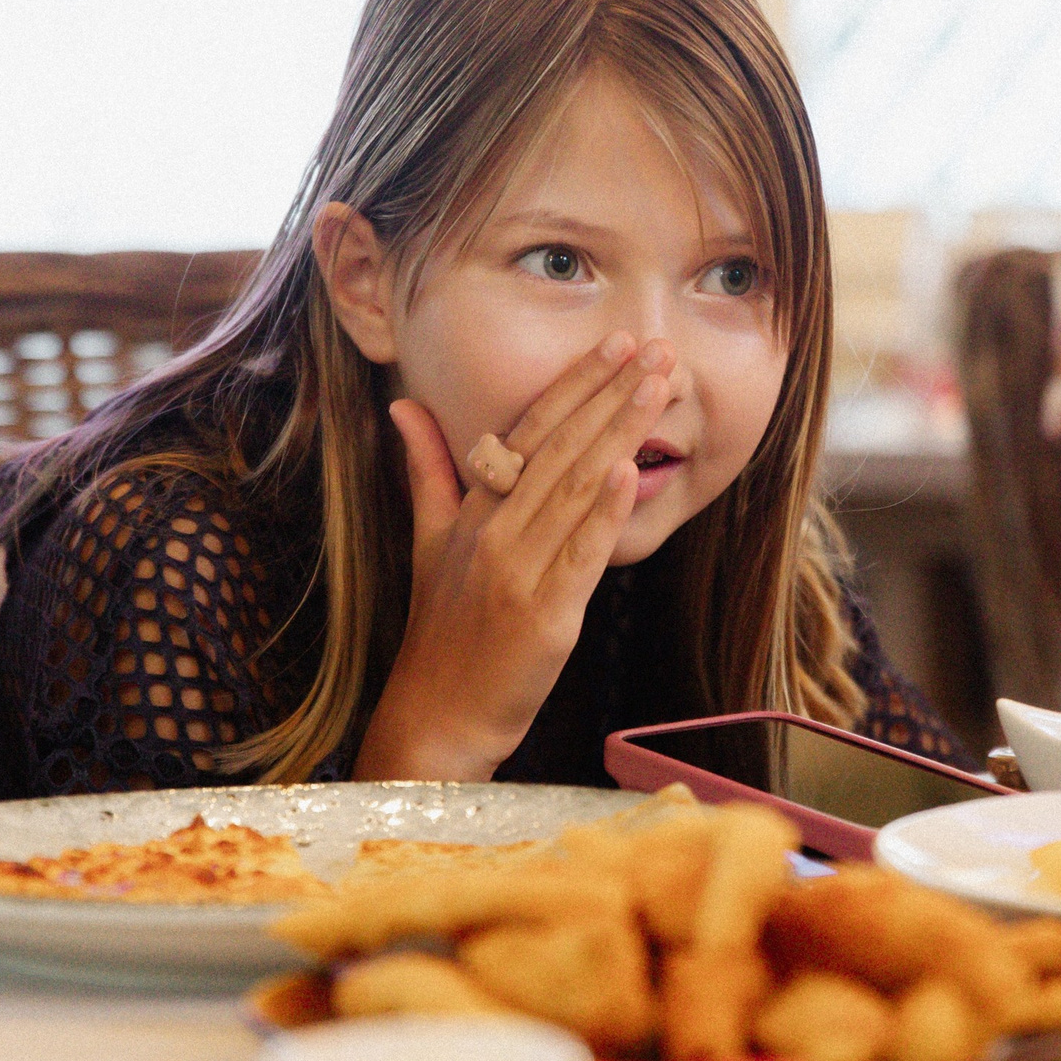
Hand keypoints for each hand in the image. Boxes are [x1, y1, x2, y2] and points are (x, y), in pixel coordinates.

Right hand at [352, 332, 673, 780]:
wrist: (439, 715)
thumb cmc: (441, 629)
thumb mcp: (427, 540)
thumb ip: (426, 469)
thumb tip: (402, 404)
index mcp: (472, 511)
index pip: (528, 431)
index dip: (572, 385)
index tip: (613, 345)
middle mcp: (493, 532)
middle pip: (558, 448)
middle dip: (609, 393)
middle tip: (652, 348)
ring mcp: (518, 572)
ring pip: (575, 488)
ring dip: (620, 431)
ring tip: (658, 388)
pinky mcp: (545, 616)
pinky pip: (580, 554)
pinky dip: (605, 511)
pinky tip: (631, 471)